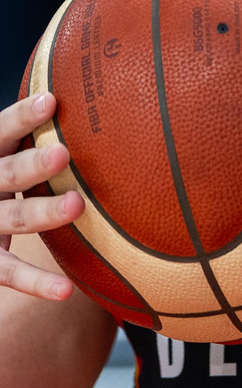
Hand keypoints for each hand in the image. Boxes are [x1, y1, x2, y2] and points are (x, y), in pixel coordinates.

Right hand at [0, 93, 84, 298]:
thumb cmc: (1, 177)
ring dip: (44, 212)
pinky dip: (36, 282)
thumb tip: (86, 96)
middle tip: (63, 153)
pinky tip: (65, 290)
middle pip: (7, 171)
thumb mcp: (5, 155)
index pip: (0, 131)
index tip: (51, 101)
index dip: (22, 117)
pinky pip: (8, 271)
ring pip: (13, 218)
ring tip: (76, 205)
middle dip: (33, 164)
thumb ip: (31, 137)